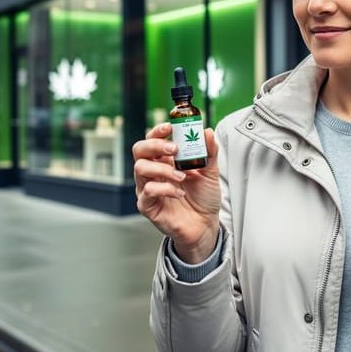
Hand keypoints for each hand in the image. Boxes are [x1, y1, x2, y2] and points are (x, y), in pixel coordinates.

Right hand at [132, 123, 220, 263]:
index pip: (153, 139)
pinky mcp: (148, 205)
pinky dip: (165, 189)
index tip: (170, 126)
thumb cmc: (203, 198)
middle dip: (155, 144)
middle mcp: (154, 172)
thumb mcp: (211, 172)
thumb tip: (207, 132)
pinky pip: (148, 191)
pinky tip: (179, 192)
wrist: (205, 224)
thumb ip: (210, 152)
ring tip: (182, 176)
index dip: (158, 131)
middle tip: (175, 148)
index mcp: (165, 160)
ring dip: (163, 168)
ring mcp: (148, 188)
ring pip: (140, 169)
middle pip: (139, 150)